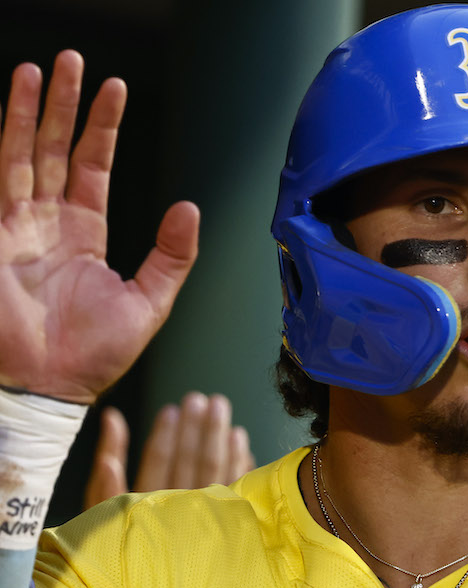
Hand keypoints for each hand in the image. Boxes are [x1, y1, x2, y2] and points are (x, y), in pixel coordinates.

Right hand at [0, 51, 198, 403]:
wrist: (49, 386)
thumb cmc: (94, 355)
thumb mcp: (150, 302)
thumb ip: (172, 256)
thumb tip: (190, 208)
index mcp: (84, 234)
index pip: (93, 166)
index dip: (101, 128)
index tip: (114, 89)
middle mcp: (47, 223)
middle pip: (52, 149)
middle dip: (61, 105)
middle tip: (70, 60)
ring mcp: (14, 228)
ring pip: (19, 155)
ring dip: (25, 112)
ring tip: (34, 70)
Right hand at [84, 393, 254, 508]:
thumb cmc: (122, 546)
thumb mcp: (101, 508)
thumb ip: (107, 463)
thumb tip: (113, 417)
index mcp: (146, 508)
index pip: (159, 463)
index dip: (166, 435)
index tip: (172, 409)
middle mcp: (179, 513)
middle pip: (193, 463)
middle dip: (197, 428)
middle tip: (201, 399)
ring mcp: (208, 519)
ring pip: (218, 471)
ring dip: (219, 436)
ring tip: (221, 406)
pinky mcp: (231, 524)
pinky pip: (238, 487)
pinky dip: (240, 461)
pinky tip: (240, 438)